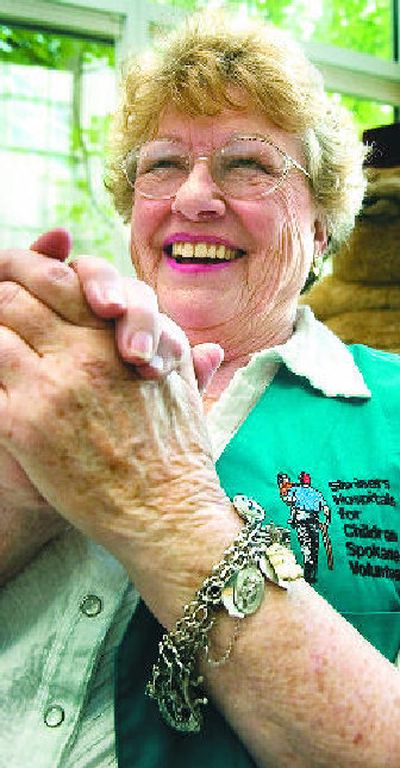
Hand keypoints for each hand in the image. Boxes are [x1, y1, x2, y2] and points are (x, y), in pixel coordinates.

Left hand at [0, 255, 232, 619]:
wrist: (163, 511)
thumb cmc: (176, 452)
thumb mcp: (182, 383)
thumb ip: (173, 347)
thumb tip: (190, 340)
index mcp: (124, 332)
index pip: (65, 276)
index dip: (32, 267)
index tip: (17, 274)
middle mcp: (88, 348)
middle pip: (22, 291)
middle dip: (1, 285)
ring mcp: (54, 382)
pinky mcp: (25, 422)